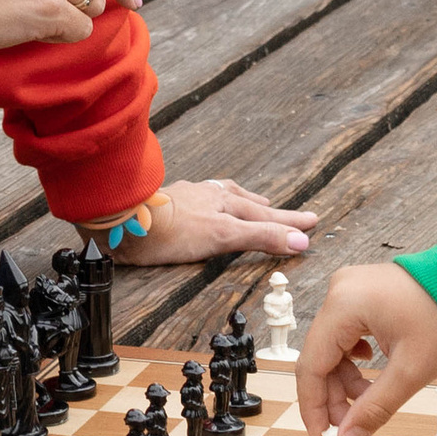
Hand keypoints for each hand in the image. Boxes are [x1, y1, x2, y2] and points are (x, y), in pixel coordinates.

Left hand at [111, 178, 316, 267]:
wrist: (124, 219)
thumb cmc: (172, 230)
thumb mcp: (224, 236)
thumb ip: (261, 236)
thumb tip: (301, 240)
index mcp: (225, 202)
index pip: (266, 214)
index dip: (289, 222)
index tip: (312, 224)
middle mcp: (210, 195)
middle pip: (250, 202)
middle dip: (274, 210)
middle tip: (298, 215)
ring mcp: (188, 197)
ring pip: (225, 195)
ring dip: (245, 201)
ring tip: (257, 201)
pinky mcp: (169, 203)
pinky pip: (202, 197)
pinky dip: (215, 199)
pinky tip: (207, 203)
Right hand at [296, 259, 436, 435]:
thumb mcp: (409, 371)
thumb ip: (374, 408)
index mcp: (343, 305)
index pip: (311, 365)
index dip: (312, 406)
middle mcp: (338, 291)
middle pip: (320, 357)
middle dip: (334, 396)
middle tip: (351, 427)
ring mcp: (348, 290)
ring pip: (332, 348)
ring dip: (347, 380)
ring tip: (369, 399)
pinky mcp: (360, 293)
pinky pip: (344, 333)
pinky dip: (354, 360)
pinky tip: (372, 370)